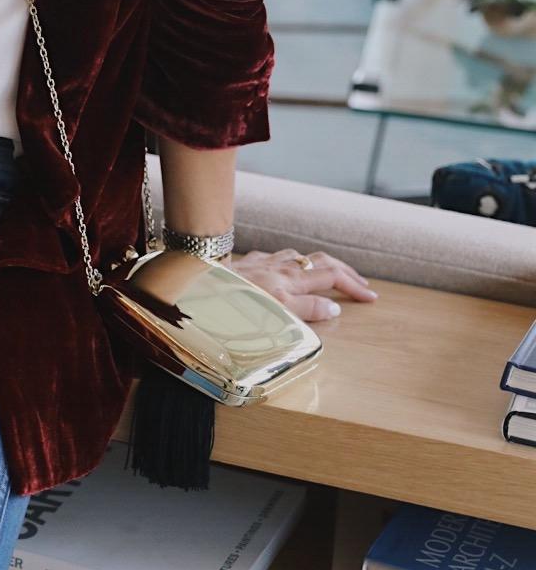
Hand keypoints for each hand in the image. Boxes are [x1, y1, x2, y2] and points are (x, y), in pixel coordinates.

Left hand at [227, 247, 379, 322]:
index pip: (332, 276)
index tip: (372, 297)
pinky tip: (283, 267)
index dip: (353, 286)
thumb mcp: (277, 313)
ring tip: (327, 274)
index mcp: (291, 279)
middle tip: (360, 283)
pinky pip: (273, 257)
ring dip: (317, 264)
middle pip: (320, 261)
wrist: (197, 289)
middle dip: (344, 271)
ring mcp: (262, 262)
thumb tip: (334, 307)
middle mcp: (279, 265)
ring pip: (297, 256)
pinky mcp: (245, 263)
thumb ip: (307, 310)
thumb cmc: (235, 305)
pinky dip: (288, 263)